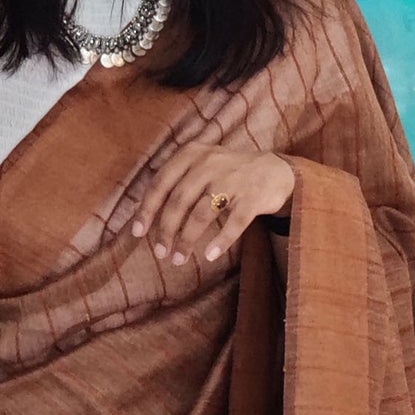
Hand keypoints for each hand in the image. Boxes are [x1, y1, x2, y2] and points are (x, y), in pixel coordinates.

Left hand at [132, 144, 293, 263]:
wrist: (275, 170)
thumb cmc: (228, 173)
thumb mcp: (201, 164)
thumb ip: (176, 181)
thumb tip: (145, 214)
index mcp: (192, 154)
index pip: (161, 182)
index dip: (147, 209)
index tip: (138, 232)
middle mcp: (210, 163)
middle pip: (179, 201)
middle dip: (166, 230)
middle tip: (160, 252)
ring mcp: (233, 180)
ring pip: (202, 214)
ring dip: (187, 240)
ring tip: (179, 259)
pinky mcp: (253, 197)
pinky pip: (234, 224)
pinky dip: (220, 242)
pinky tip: (209, 256)